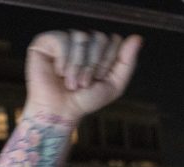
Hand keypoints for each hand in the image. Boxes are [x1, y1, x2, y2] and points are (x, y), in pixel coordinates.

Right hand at [23, 30, 142, 121]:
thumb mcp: (114, 85)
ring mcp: (65, 40)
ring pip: (81, 37)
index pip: (114, 41)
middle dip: (94, 65)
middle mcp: (83, 42)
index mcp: (99, 49)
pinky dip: (63, 60)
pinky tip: (59, 72)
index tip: (99, 79)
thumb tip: (137, 38)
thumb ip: (127, 62)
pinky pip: (62, 39)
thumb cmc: (84, 100)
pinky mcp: (46, 42)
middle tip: (84, 83)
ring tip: (71, 82)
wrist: (60, 112)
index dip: (108, 62)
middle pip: (99, 37)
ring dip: (78, 66)